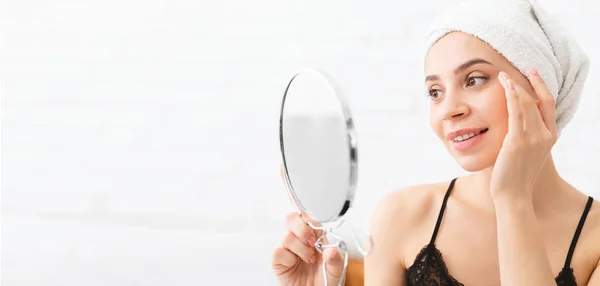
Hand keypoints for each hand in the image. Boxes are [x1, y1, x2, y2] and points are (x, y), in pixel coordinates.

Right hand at [271, 165, 344, 285]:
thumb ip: (336, 258)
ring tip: (310, 259)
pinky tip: (297, 264)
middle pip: (293, 216)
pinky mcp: (279, 259)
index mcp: (315, 229)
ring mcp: (288, 246)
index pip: (304, 206)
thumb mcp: (338, 267)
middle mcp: (300, 234)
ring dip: (303, 248)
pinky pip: (280, 251)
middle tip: (313, 243)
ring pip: (289, 235)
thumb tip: (330, 250)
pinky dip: (291, 258)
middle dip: (304, 228)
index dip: (293, 187)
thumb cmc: (326, 278)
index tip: (284, 169)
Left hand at [490, 69, 557, 201]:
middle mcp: (545, 136)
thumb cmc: (514, 176)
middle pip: (538, 101)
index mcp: (549, 138)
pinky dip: (511, 96)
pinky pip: (516, 111)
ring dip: (514, 86)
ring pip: (527, 103)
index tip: (532, 74)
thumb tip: (512, 125)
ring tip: (503, 75)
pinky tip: (505, 85)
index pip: (548, 106)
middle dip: (527, 82)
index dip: (541, 88)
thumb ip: (524, 137)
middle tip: (514, 70)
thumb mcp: (524, 154)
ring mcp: (534, 138)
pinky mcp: (519, 141)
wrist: (513, 195)